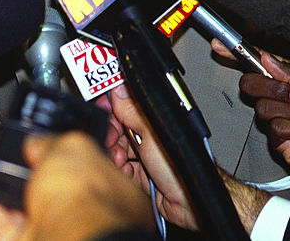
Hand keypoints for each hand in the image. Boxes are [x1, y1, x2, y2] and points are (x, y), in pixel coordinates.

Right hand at [0, 132, 153, 240]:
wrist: (67, 239)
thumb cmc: (84, 195)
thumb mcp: (69, 146)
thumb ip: (51, 141)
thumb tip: (34, 142)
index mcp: (109, 185)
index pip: (84, 165)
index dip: (59, 152)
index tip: (37, 144)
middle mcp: (85, 212)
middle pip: (49, 188)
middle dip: (22, 171)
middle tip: (5, 154)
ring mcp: (56, 230)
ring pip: (21, 207)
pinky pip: (0, 225)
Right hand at [108, 84, 199, 230]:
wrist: (186, 201)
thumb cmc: (180, 166)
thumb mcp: (151, 132)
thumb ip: (132, 110)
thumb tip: (119, 89)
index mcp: (156, 118)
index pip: (129, 104)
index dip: (113, 106)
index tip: (102, 108)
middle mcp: (152, 134)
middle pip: (120, 127)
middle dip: (112, 133)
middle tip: (112, 139)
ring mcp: (147, 154)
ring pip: (119, 147)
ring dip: (116, 153)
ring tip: (122, 159)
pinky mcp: (142, 172)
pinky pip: (122, 165)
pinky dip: (121, 168)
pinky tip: (127, 170)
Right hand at [210, 43, 289, 168]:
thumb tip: (269, 60)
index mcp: (287, 80)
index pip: (258, 64)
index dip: (237, 54)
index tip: (219, 45)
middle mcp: (278, 98)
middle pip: (250, 85)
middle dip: (273, 89)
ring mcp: (276, 118)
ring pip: (263, 108)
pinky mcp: (277, 140)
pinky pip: (275, 129)